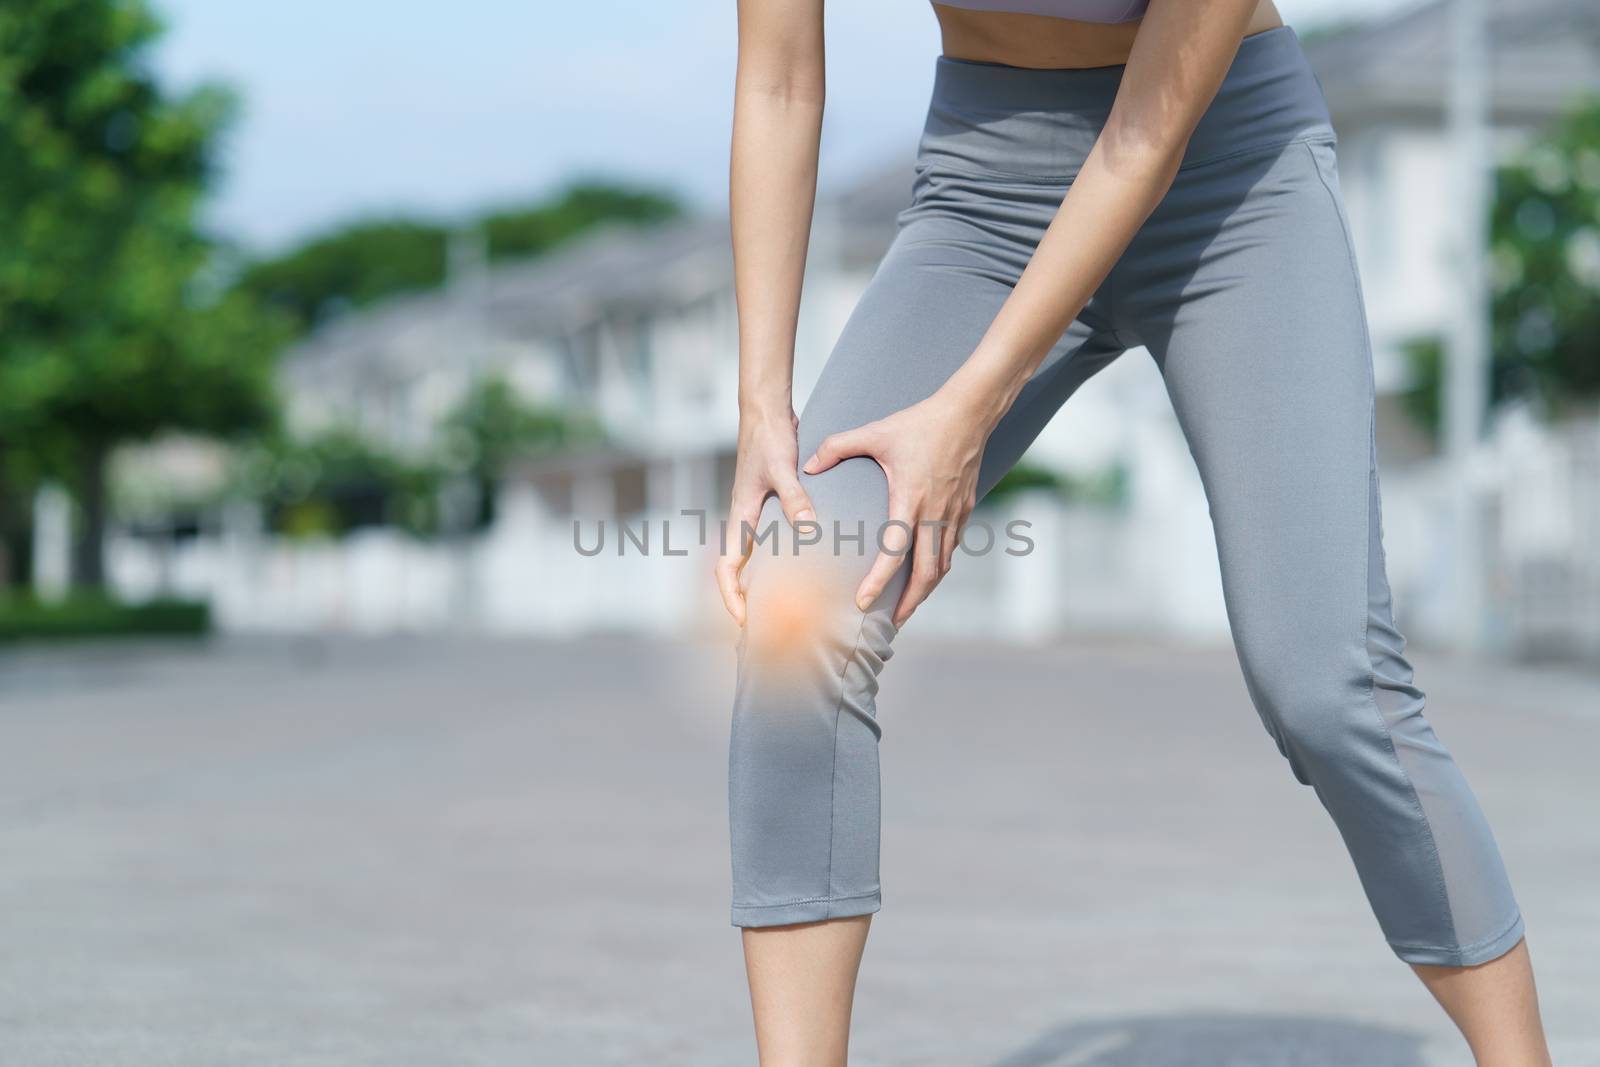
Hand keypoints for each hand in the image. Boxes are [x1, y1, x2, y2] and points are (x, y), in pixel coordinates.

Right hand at [716, 405, 816, 626]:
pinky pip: (771, 541)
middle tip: (767, 627)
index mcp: (740, 516)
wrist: (765, 410)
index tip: (743, 620)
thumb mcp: (782, 468)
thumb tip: (809, 528)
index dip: (731, 596)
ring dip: (763, 582)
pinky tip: (806, 568)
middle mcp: (745, 519)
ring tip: (788, 607)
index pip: (726, 567)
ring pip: (754, 558)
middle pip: (738, 570)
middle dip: (746, 600)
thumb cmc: (768, 437)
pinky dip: (782, 559)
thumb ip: (795, 498)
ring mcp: (756, 513)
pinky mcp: (771, 504)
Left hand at [803, 388, 987, 626]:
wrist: (969, 412)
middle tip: (890, 624)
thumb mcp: (875, 432)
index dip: (879, 582)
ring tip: (907, 607)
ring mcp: (954, 514)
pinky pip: (952, 548)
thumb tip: (808, 465)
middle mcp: (935, 514)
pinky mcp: (965, 509)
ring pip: (943, 566)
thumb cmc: (920, 422)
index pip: (894, 552)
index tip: (862, 603)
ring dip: (925, 591)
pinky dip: (939, 568)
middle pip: (927, 575)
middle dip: (908, 604)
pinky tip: (926, 574)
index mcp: (910, 499)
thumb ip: (837, 447)